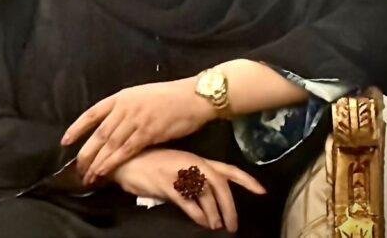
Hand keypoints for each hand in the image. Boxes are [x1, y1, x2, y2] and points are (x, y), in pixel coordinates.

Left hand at [61, 78, 215, 184]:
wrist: (193, 96)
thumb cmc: (170, 97)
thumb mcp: (142, 96)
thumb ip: (126, 109)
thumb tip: (114, 125)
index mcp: (121, 97)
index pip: (92, 113)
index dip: (77, 128)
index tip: (65, 141)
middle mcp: (125, 107)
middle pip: (99, 133)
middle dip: (85, 152)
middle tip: (77, 169)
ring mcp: (136, 119)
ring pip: (110, 144)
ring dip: (97, 162)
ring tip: (88, 175)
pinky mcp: (149, 132)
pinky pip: (126, 150)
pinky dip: (113, 162)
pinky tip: (105, 171)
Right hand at [109, 147, 264, 232]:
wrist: (125, 161)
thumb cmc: (151, 165)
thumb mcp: (177, 168)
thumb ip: (194, 178)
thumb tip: (212, 200)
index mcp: (197, 159)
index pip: (228, 169)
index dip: (246, 180)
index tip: (262, 191)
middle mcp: (192, 163)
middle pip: (220, 184)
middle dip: (230, 206)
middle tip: (232, 225)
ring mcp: (179, 172)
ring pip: (206, 195)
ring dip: (214, 214)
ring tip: (215, 226)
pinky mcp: (166, 183)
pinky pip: (188, 201)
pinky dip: (198, 214)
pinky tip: (201, 222)